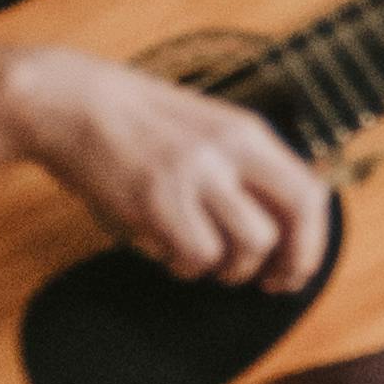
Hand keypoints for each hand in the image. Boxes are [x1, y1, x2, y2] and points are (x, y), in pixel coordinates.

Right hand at [0, 44, 334, 290]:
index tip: (296, 266)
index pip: (309, 192)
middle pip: (292, 222)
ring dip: (229, 268)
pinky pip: (196, 257)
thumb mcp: (206, 126)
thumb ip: (245, 165)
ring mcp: (193, 176)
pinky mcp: (155, 200)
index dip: (313, 240)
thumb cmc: (136, 120)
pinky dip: (186, 266)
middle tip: (269, 282)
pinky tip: (166, 249)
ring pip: (247, 247)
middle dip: (289, 264)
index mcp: (246, 132)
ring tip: (200, 255)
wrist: (70, 100)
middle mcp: (228, 151)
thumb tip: (288, 218)